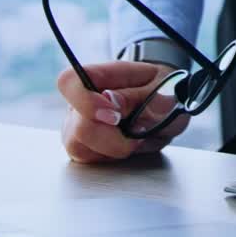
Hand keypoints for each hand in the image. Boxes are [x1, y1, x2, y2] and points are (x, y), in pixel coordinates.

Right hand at [56, 59, 189, 162]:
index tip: (115, 116)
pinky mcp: (84, 146)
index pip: (70, 82)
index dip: (86, 102)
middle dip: (111, 138)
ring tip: (137, 137)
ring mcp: (78, 126)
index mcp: (100, 76)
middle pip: (77, 128)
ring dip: (113, 149)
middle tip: (138, 132)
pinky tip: (128, 144)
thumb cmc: (161, 89)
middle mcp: (81, 101)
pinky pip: (89, 160)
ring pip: (80, 149)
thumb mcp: (160, 89)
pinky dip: (112, 156)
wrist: (165, 101)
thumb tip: (108, 99)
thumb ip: (135, 94)